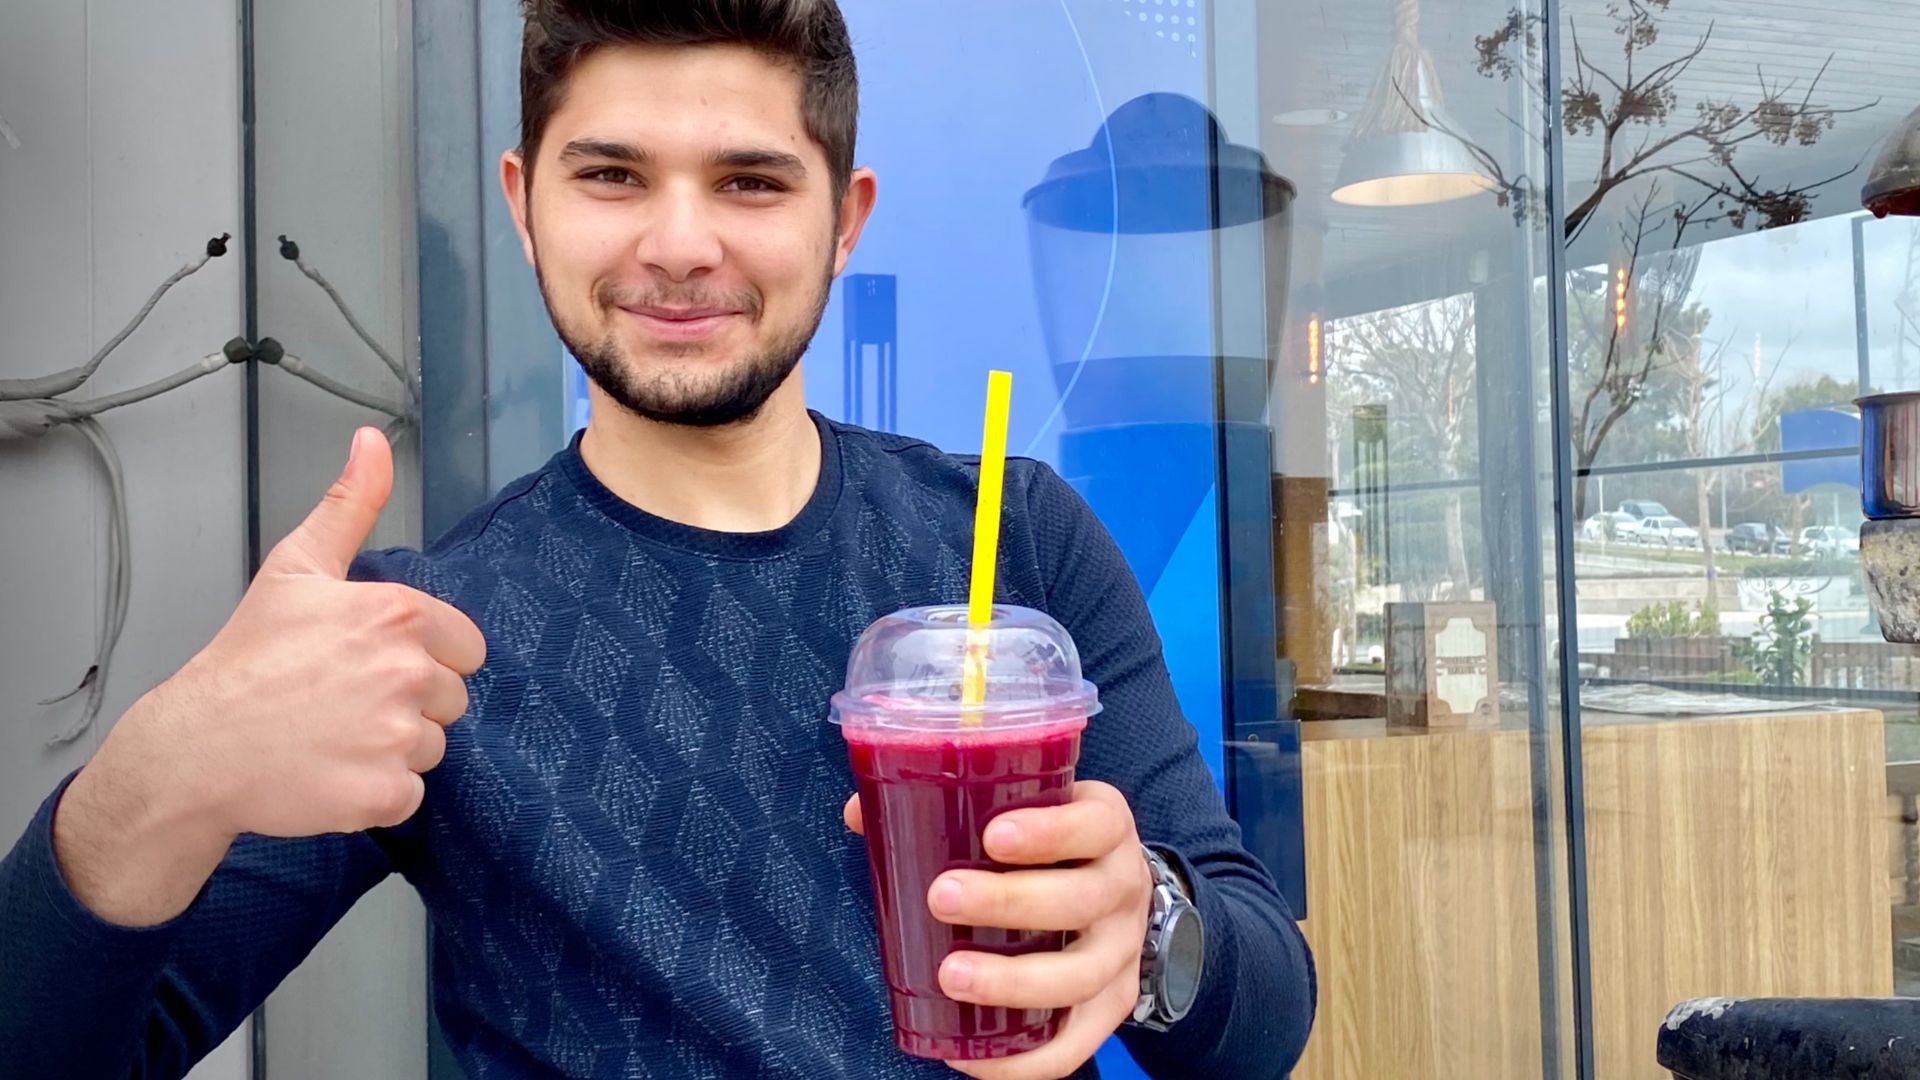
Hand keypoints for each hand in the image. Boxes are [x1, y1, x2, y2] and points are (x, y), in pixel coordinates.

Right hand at [57, 428, 486, 923]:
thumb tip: (372, 441)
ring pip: (431, 747)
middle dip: (407, 703)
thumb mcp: (297, 567)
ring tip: (332, 734)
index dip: (424, 657)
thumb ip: (349, 504)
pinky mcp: (385, 791)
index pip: (465, 648)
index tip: (370, 663)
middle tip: (342, 700)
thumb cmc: (248, 658)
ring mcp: (397, 736)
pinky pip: (410, 793)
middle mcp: (407, 673)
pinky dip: (376, 791)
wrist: (197, 746)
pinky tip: (331, 771)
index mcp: (398, 616)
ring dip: (391, 748)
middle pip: (451, 699)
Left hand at [844, 781, 1151, 1079]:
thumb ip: (949, 803)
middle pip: (1083, 900)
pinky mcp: (1112, 1005)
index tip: (992, 836)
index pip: (1094, 824)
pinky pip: (1077, 1043)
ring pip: (1082, 975)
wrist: (1111, 889)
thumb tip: (859, 813)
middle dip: (1011, 902)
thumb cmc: (1048, 846)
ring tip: (951, 976)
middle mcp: (1125, 889)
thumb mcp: (1023, 810)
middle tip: (941, 899)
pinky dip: (1026, 1059)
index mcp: (1106, 828)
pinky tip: (971, 1057)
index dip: (1051, 831)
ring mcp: (1123, 952)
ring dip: (1015, 981)